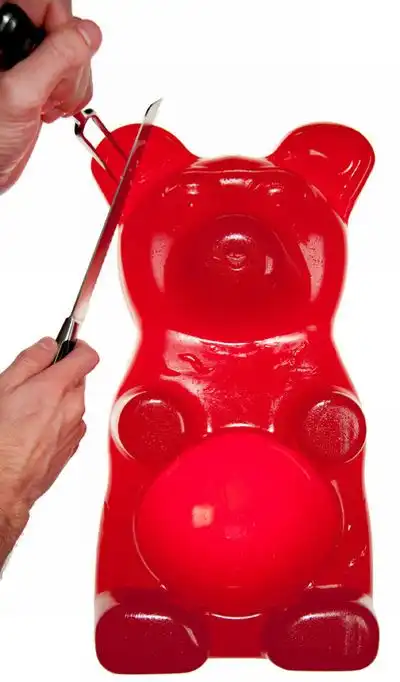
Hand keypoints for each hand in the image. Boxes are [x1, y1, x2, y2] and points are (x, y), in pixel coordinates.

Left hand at [0, 1, 101, 191]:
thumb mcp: (21, 95)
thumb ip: (56, 59)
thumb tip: (87, 34)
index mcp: (2, 28)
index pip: (49, 3)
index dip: (62, 30)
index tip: (58, 62)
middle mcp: (13, 39)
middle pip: (65, 25)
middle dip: (71, 64)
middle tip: (51, 91)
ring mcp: (27, 59)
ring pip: (73, 50)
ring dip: (72, 84)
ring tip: (48, 104)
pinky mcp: (38, 79)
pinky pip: (71, 72)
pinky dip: (71, 94)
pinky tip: (51, 108)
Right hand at [0, 337, 98, 542]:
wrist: (4, 484)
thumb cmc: (1, 441)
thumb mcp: (4, 387)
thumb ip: (31, 360)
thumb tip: (47, 346)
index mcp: (59, 387)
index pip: (87, 355)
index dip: (78, 346)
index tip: (69, 344)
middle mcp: (74, 408)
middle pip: (78, 380)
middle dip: (60, 376)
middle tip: (32, 382)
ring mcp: (75, 430)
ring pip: (73, 404)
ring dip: (57, 401)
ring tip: (26, 411)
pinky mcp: (71, 448)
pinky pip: (69, 425)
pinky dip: (56, 422)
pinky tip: (32, 430)